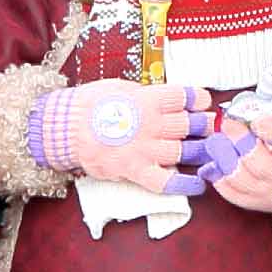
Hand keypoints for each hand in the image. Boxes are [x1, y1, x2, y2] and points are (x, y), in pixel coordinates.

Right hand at [46, 81, 220, 194]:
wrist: (63, 128)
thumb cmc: (89, 105)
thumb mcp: (120, 87)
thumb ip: (146, 92)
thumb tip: (166, 94)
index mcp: (149, 99)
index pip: (186, 96)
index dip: (199, 99)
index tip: (202, 102)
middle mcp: (151, 124)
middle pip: (191, 124)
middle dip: (204, 124)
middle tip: (208, 126)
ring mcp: (145, 149)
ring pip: (186, 150)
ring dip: (201, 151)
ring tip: (208, 150)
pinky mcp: (136, 170)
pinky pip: (167, 181)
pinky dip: (185, 184)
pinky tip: (199, 184)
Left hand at [211, 103, 271, 217]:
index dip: (269, 130)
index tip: (259, 117)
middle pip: (254, 161)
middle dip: (237, 139)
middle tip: (228, 123)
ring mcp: (265, 192)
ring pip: (236, 177)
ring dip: (222, 155)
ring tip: (217, 139)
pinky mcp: (252, 202)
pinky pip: (228, 191)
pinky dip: (216, 174)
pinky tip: (215, 159)